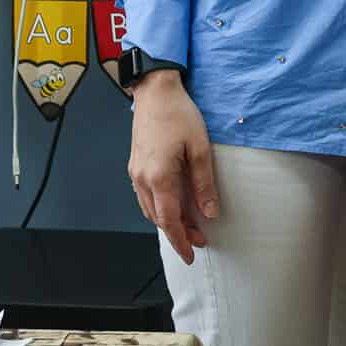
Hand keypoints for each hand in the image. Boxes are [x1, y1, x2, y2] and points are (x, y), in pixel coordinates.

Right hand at [128, 72, 219, 264]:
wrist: (155, 91)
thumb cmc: (179, 114)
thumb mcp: (200, 148)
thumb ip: (203, 184)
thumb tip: (209, 213)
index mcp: (159, 177)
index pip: (169, 220)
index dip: (181, 240)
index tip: (191, 254)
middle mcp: (142, 179)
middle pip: (159, 218)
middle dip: (178, 233)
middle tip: (200, 240)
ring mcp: (136, 172)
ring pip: (150, 208)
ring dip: (169, 220)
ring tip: (191, 225)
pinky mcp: (136, 164)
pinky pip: (146, 195)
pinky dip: (160, 206)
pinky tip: (173, 204)